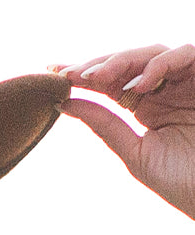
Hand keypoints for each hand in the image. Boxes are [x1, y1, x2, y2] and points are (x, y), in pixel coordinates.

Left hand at [49, 44, 194, 219]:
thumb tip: (65, 103)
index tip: (53, 74)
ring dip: (122, 62)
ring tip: (97, 77)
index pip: (111, 83)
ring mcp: (185, 81)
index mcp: (146, 105)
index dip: (84, 75)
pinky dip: (159, 66)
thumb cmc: (180, 180)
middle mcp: (164, 88)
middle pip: (127, 63)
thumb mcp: (134, 152)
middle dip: (97, 66)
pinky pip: (184, 56)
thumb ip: (104, 125)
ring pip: (151, 53)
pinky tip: (138, 86)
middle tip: (69, 73)